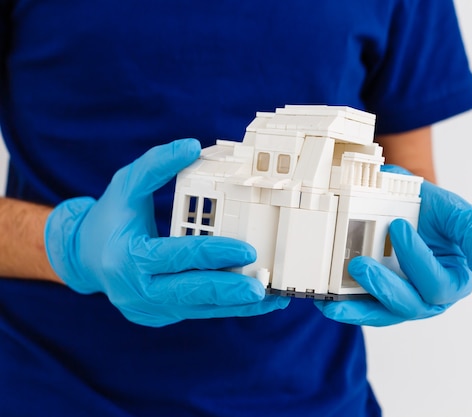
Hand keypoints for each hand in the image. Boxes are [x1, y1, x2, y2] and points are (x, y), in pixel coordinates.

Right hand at [45, 139, 287, 326]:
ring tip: (271, 298)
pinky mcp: (162, 315)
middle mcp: (137, 290)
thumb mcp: (126, 184)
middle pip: (190, 292)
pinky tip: (255, 303)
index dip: (213, 254)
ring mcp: (149, 308)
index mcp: (128, 257)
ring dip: (236, 305)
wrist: (86, 258)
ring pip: (199, 309)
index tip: (247, 250)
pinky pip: (198, 311)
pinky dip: (227, 307)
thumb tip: (192, 146)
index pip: (177, 256)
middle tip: (262, 287)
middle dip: (229, 290)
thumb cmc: (110, 217)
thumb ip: (156, 164)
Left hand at [315, 166, 471, 325]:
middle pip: (410, 306)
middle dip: (384, 287)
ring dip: (358, 309)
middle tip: (360, 264)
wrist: (407, 204)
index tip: (399, 225)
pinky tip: (327, 304)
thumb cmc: (434, 212)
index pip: (438, 284)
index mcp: (454, 280)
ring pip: (383, 314)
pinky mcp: (376, 298)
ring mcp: (400, 299)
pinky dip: (345, 309)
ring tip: (334, 301)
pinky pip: (362, 310)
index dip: (419, 260)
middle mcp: (428, 297)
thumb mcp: (458, 213)